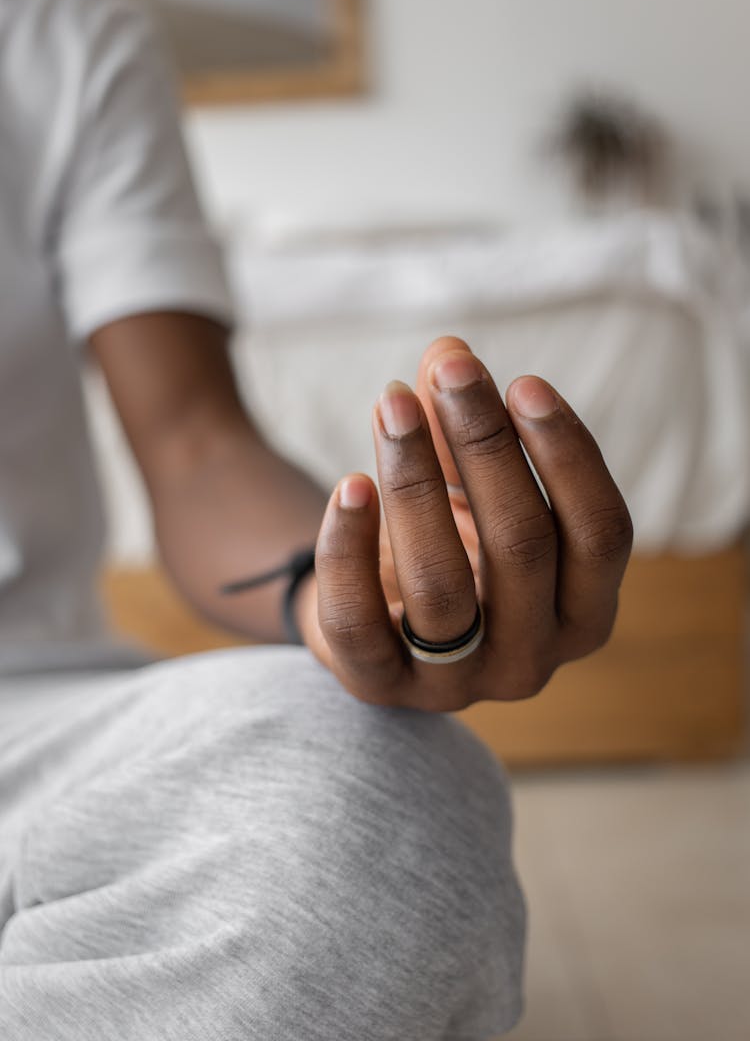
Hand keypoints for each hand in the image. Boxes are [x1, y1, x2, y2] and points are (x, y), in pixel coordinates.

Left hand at [300, 337, 632, 711]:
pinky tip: (349, 484)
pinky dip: (349, 547)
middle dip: (486, 445)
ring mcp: (454, 685)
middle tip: (452, 371)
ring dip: (415, 481)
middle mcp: (531, 661)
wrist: (375, 613)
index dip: (568, 454)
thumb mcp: (468, 482)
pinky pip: (358, 621)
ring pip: (442, 584)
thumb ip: (464, 420)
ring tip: (390, 405)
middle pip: (523, 546)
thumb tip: (447, 353)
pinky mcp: (379, 687)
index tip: (523, 383)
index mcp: (582, 613)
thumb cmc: (448, 540)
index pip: (601, 535)